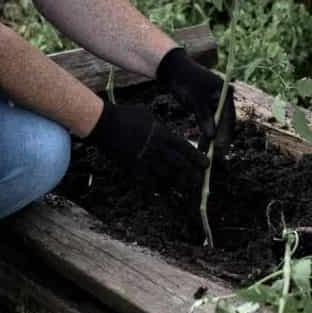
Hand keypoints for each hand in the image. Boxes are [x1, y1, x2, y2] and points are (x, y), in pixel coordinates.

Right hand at [83, 101, 207, 190]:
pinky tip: (157, 198)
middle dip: (191, 175)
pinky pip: (145, 182)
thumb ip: (159, 125)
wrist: (105, 123)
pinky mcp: (133, 166)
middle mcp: (157, 148)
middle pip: (179, 165)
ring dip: (175, 184)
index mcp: (163, 134)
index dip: (197, 158)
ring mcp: (145, 159)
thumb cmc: (126, 114)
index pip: (185, 148)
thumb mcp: (148, 115)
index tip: (206, 165)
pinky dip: (152, 191)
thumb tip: (165, 130)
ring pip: (166, 176)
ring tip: (184, 190)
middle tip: (199, 182)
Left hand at [156, 47, 234, 154]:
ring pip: (217, 125)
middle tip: (218, 155)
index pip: (228, 116)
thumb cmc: (186, 80)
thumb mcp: (195, 98)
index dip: (226, 133)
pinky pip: (209, 124)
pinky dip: (206, 134)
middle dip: (221, 139)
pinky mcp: (207, 109)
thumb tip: (212, 135)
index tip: (221, 147)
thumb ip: (204, 116)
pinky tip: (204, 147)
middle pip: (225, 123)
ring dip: (213, 139)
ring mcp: (216, 104)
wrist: (174, 71)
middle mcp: (224, 99)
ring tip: (210, 155)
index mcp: (225, 93)